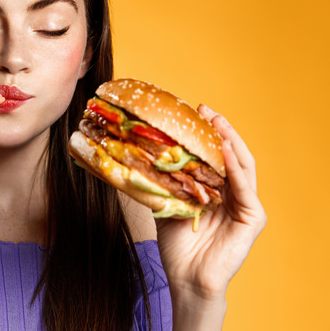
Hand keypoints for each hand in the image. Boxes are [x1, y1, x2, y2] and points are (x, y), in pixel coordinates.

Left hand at [155, 104, 266, 301]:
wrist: (185, 277)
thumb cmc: (176, 245)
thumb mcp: (165, 204)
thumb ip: (160, 182)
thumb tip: (133, 155)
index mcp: (216, 189)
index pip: (215, 154)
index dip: (207, 133)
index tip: (194, 111)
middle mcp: (234, 194)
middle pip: (231, 154)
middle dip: (220, 130)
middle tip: (206, 109)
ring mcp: (246, 205)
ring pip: (242, 165)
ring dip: (230, 142)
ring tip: (217, 123)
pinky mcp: (253, 218)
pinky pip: (245, 188)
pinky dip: (236, 168)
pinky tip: (226, 151)